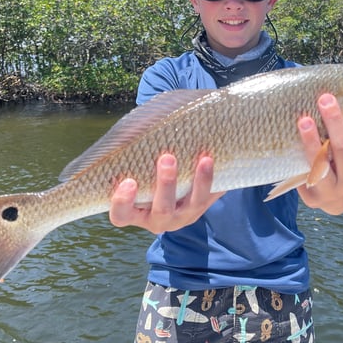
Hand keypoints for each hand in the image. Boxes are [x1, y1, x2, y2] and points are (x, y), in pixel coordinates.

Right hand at [109, 153, 224, 232]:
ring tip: (205, 159)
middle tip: (167, 158)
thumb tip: (138, 122)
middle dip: (166, 184)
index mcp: (133, 214)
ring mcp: (182, 216)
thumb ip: (133, 158)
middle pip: (162, 210)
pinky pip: (212, 197)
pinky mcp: (201, 209)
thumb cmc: (142, 177)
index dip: (123, 202)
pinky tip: (221, 162)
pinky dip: (217, 180)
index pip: (121, 215)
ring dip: (200, 182)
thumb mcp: (133, 173)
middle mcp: (158, 220)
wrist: (171, 194)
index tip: (129, 181)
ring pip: (193, 205)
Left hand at [296, 93, 342, 214]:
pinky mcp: (313, 199)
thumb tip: (337, 98)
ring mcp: (332, 193)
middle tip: (325, 100)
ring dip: (312, 140)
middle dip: (334, 122)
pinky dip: (302, 155)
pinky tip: (294, 139)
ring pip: (322, 164)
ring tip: (304, 120)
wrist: (338, 202)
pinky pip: (305, 174)